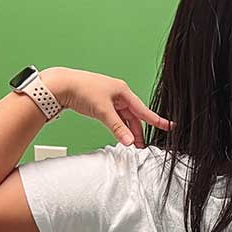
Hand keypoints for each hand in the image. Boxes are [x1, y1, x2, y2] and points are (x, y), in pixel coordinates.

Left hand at [42, 66, 171, 147]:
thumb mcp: (103, 111)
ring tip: (130, 144)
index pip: (143, 110)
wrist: (62, 85)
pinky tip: (119, 135)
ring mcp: (110, 99)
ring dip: (127, 131)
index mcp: (123, 91)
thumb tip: (129, 141)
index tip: (169, 126)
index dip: (157, 120)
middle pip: (134, 117)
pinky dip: (118, 127)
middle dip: (138, 132)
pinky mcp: (101, 104)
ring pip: (124, 118)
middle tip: (141, 146)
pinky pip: (115, 118)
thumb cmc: (82, 89)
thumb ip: (117, 127)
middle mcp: (118, 94)